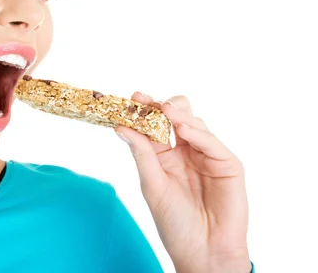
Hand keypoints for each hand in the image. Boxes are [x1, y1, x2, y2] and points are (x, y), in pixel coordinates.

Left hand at [115, 92, 250, 272]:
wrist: (202, 251)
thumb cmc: (175, 223)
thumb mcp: (152, 185)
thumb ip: (141, 154)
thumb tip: (120, 127)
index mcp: (165, 156)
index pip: (155, 125)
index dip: (145, 110)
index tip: (133, 96)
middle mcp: (186, 151)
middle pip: (178, 118)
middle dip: (164, 106)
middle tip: (150, 101)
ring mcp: (207, 156)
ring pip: (195, 124)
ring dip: (180, 115)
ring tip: (165, 110)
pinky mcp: (228, 164)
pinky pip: (213, 143)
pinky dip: (198, 134)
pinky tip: (183, 128)